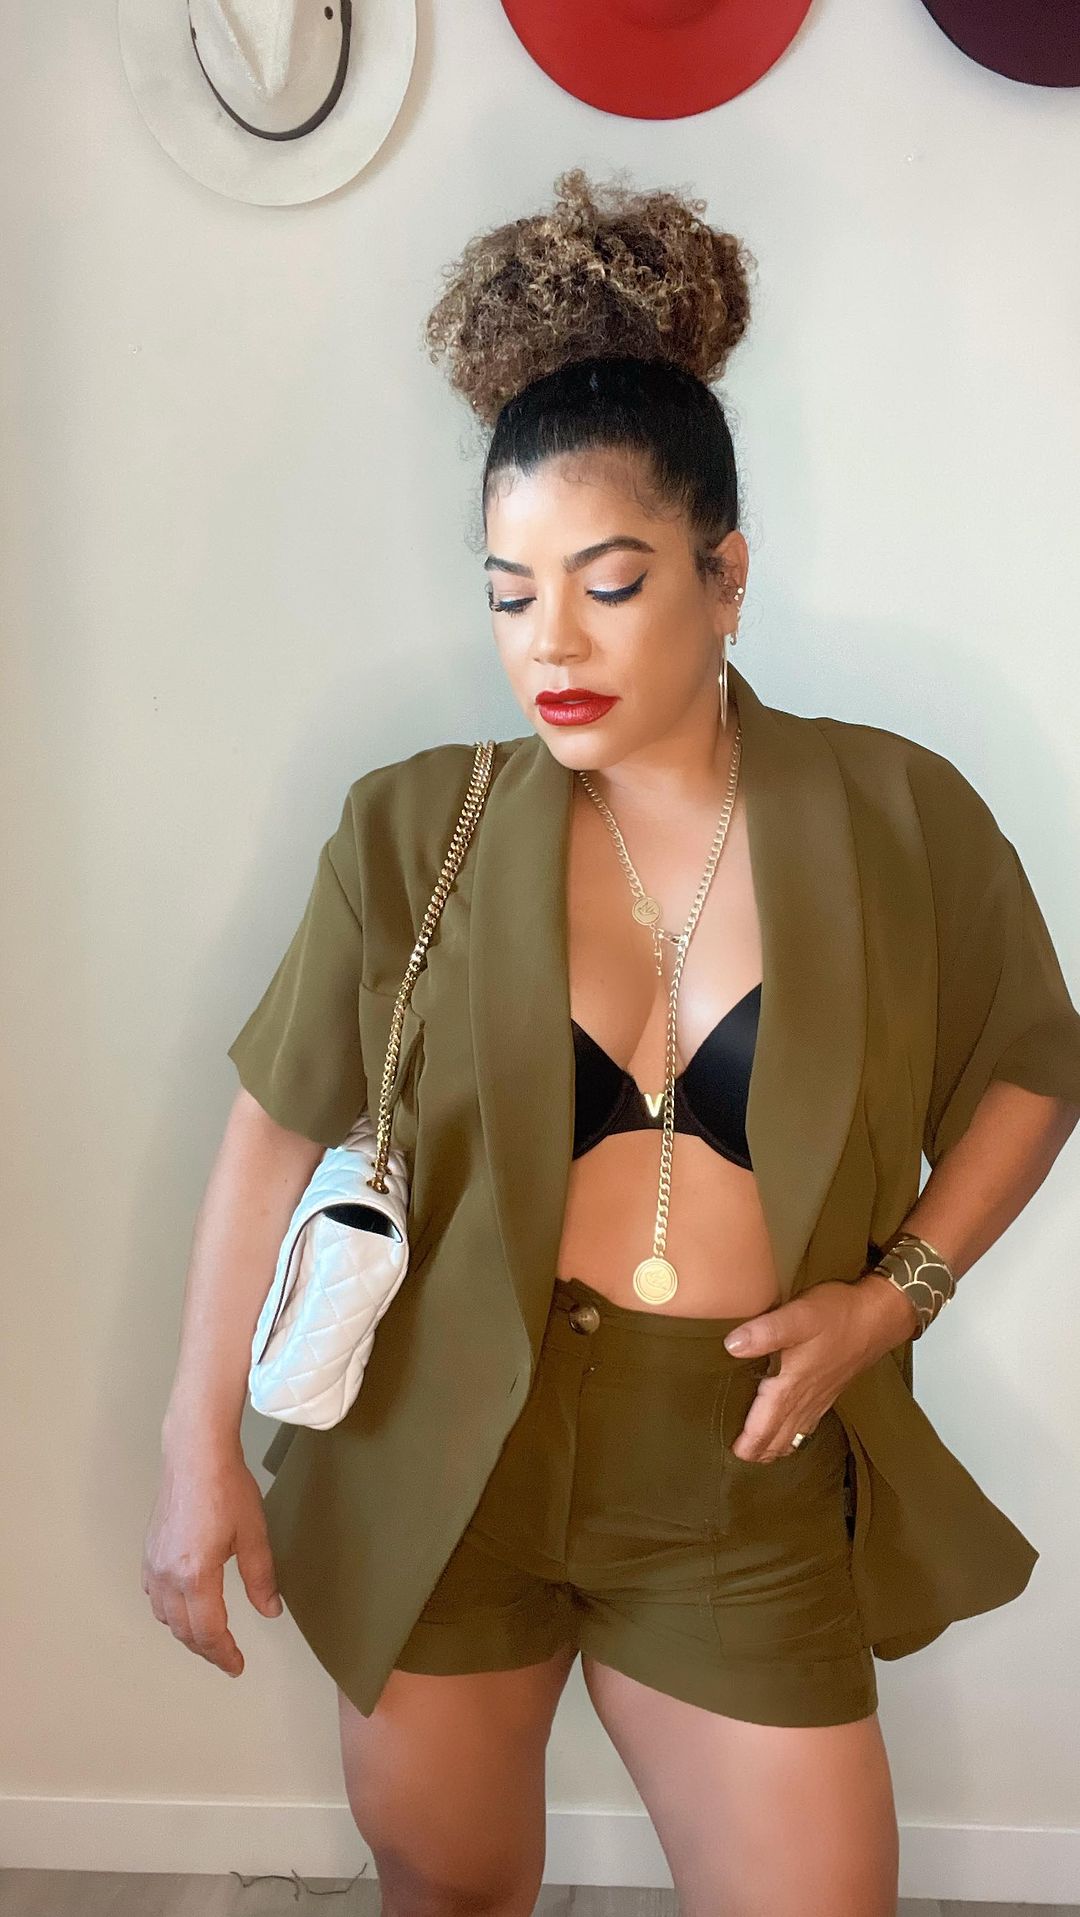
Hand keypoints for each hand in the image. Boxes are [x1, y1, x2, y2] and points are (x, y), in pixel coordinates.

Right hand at [141, 1441, 282, 1677]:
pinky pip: (154, 1596)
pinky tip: (183, 1605)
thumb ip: (261, 1579)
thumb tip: (270, 1612)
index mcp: (196, 1576)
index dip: (223, 1654)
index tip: (237, 1666)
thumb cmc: (228, 1489)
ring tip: (208, 1636)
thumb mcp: (254, 1535)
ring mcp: (153, 1564)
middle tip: (226, 1657)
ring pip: (165, 1617)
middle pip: (183, 1630)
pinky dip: (169, 1611)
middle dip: (206, 1648)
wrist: (195, 1454)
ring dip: (186, 1632)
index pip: (208, 1632)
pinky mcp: (148, 1551)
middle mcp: (168, 1576)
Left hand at [720, 1276, 910, 1463]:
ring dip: (773, 1447)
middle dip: (756, 1453)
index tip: (726, 1452)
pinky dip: (791, 1436)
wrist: (878, 1318)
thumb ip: (764, 1332)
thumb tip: (731, 1346)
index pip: (762, 1431)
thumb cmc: (838, 1316)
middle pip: (776, 1441)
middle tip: (734, 1455)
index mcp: (790, 1389)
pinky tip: (787, 1431)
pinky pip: (806, 1426)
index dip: (744, 1446)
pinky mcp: (828, 1393)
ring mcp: (818, 1400)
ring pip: (792, 1437)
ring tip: (755, 1450)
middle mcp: (803, 1401)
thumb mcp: (798, 1316)